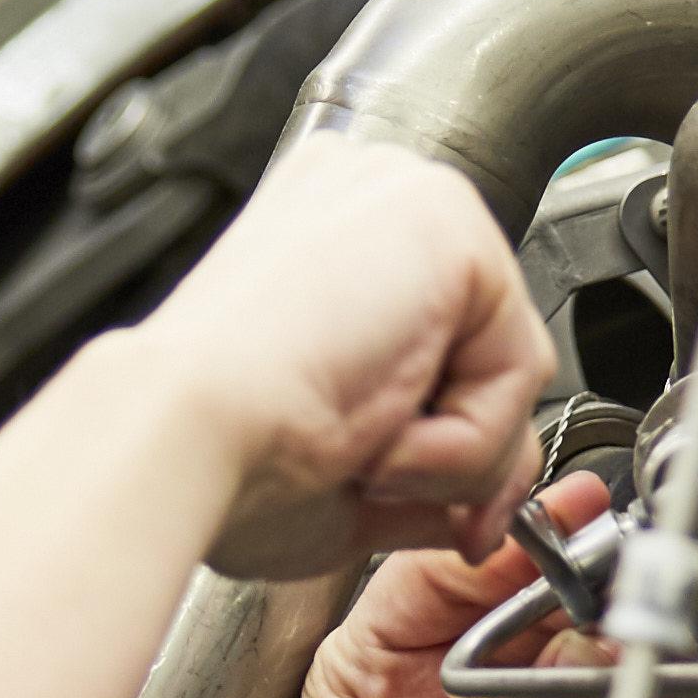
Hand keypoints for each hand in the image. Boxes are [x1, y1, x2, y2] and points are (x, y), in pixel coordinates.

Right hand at [119, 141, 550, 578]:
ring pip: (509, 366)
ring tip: (357, 451)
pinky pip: (517, 370)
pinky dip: (461, 442)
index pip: (440, 328)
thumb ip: (428, 460)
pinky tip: (374, 433)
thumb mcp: (342, 461)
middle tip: (390, 493)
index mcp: (324, 236)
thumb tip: (484, 499)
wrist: (181, 435)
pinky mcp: (452, 226)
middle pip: (487, 342)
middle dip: (467, 448)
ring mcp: (412, 199)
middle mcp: (370, 198)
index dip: (440, 427)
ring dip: (451, 455)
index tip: (398, 491)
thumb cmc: (216, 450)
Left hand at [277, 473, 611, 697]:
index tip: (575, 524)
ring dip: (619, 674)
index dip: (509, 546)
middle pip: (526, 612)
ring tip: (646, 688)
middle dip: (583, 613)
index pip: (443, 575)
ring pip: (577, 667)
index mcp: (365, 678)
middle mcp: (432, 695)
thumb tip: (595, 656)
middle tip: (636, 609)